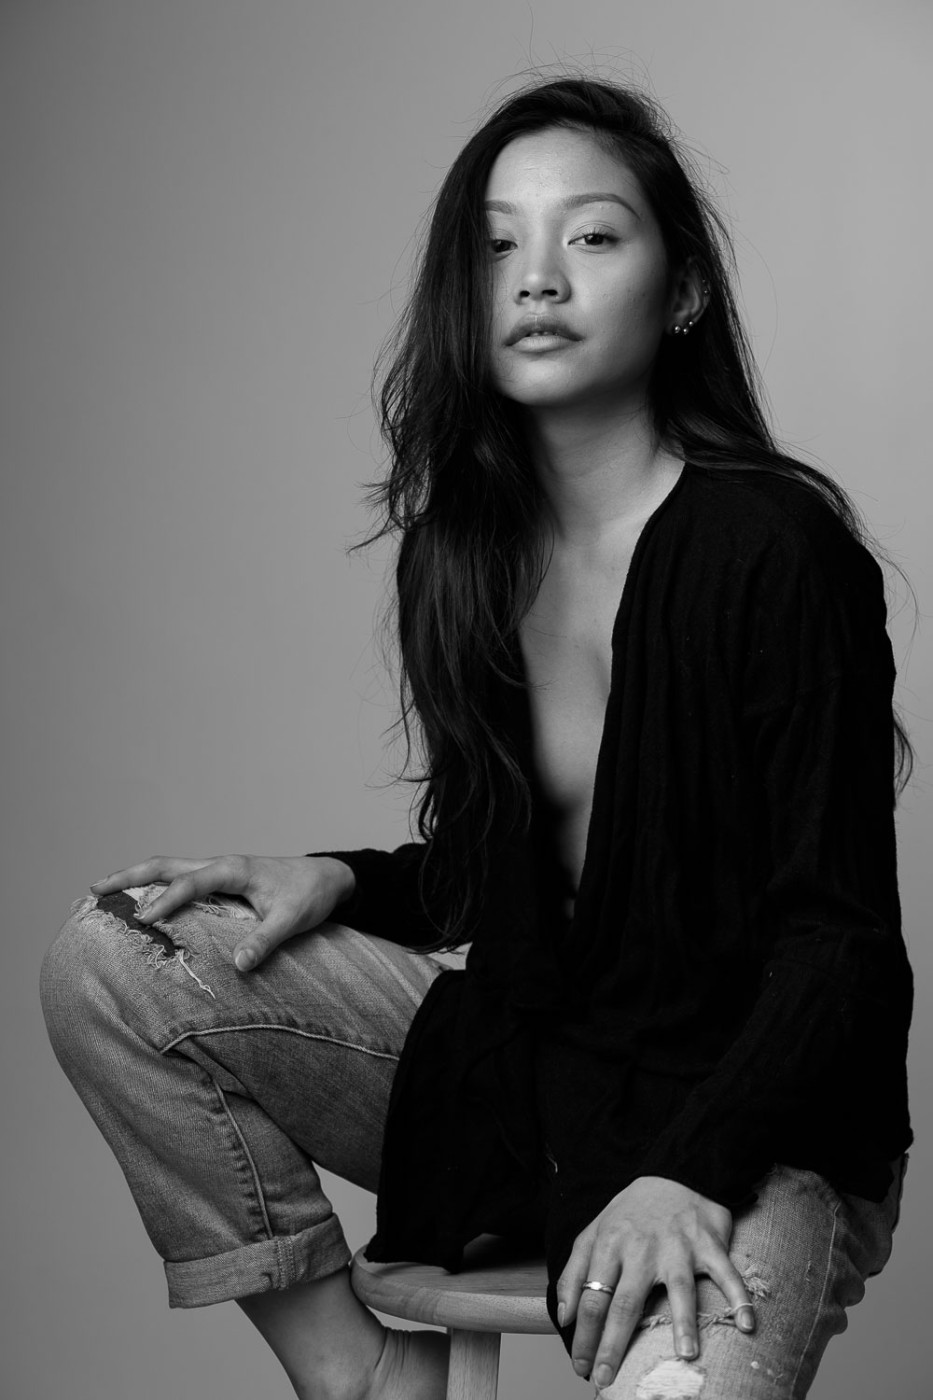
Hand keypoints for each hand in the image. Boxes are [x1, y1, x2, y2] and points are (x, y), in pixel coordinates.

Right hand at [88, 854, 355, 971]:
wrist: (328, 877)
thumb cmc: (310, 894)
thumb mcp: (292, 919)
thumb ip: (266, 940)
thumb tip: (240, 965)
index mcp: (234, 870)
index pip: (192, 882)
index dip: (166, 900)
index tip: (143, 919)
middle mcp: (220, 865)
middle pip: (166, 865)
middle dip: (129, 876)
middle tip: (94, 889)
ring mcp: (218, 872)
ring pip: (169, 869)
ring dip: (137, 879)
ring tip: (103, 894)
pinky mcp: (221, 882)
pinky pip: (181, 880)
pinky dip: (155, 887)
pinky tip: (142, 904)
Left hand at [557, 1176, 754, 1391]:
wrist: (676, 1170)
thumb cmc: (632, 1211)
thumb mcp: (594, 1231)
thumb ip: (574, 1272)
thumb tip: (563, 1316)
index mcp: (610, 1245)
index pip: (592, 1298)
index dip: (584, 1336)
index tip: (581, 1367)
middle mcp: (642, 1248)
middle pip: (625, 1302)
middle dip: (613, 1344)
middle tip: (606, 1379)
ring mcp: (677, 1246)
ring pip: (679, 1288)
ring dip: (684, 1322)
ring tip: (685, 1355)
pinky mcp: (709, 1243)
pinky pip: (726, 1273)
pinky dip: (739, 1297)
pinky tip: (748, 1324)